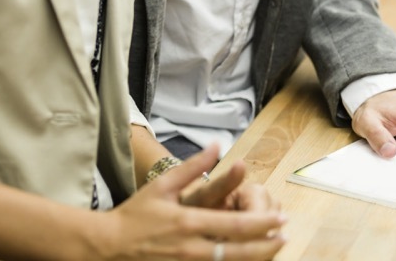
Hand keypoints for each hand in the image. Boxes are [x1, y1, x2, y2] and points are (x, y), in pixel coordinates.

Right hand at [96, 145, 285, 259]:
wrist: (110, 245)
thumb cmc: (136, 214)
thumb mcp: (162, 186)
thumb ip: (192, 167)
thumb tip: (216, 146)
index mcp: (188, 221)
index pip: (235, 225)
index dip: (262, 223)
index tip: (281, 218)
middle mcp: (192, 247)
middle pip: (240, 250)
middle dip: (267, 244)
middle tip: (286, 236)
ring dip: (255, 257)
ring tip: (273, 250)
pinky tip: (245, 259)